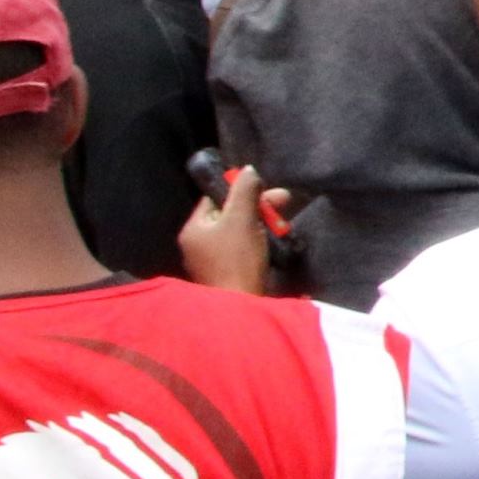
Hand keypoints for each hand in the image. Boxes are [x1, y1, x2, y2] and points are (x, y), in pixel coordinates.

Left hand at [177, 170, 294, 294]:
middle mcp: (198, 244)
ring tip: (282, 226)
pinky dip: (258, 243)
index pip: (215, 198)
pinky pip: (242, 250)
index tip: (265, 190)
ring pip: (238, 232)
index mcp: (194, 229)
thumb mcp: (242, 219)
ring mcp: (211, 262)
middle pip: (229, 215)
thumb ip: (245, 192)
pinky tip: (274, 243)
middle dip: (257, 208)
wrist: (241, 308)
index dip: (240, 190)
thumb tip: (248, 170)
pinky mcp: (227, 275)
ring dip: (261, 225)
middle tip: (284, 203)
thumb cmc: (237, 260)